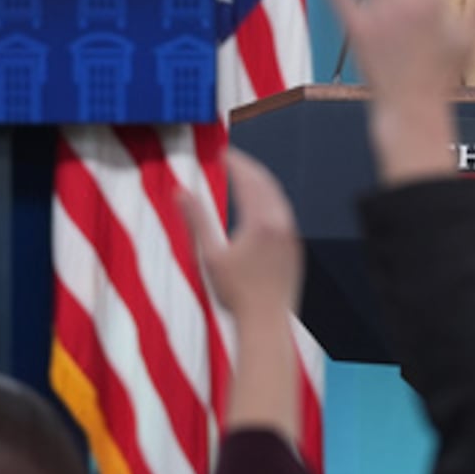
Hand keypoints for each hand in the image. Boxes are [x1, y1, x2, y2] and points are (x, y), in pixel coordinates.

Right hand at [178, 147, 303, 320]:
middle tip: (232, 158)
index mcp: (260, 221)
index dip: (235, 162)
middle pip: (266, 183)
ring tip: (244, 176)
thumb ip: (196, 220)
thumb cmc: (236, 293)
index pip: (248, 179)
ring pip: (278, 197)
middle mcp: (281, 222)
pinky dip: (270, 199)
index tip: (223, 152)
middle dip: (248, 167)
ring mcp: (291, 234)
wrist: (266, 321)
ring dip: (261, 182)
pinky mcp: (295, 246)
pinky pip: (284, 212)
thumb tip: (180, 192)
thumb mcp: (209, 255)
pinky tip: (259, 206)